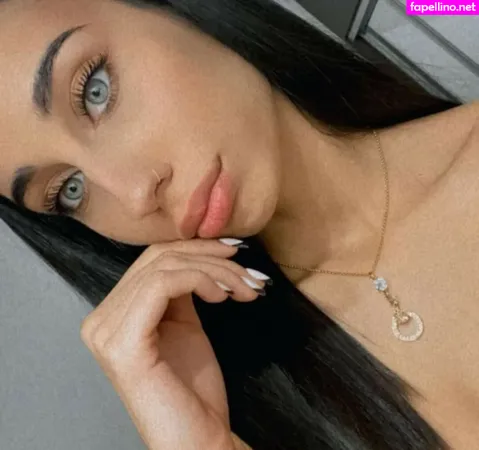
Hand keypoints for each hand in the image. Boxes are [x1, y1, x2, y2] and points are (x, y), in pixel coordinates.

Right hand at [80, 238, 264, 449]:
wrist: (197, 439)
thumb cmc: (193, 388)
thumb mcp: (184, 325)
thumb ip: (181, 289)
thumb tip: (201, 252)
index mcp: (112, 315)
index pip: (152, 260)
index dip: (195, 247)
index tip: (235, 251)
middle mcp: (99, 321)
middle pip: (157, 259)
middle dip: (210, 257)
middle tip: (248, 273)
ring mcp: (106, 332)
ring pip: (164, 268)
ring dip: (214, 271)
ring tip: (244, 288)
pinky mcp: (122, 343)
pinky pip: (163, 286)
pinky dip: (200, 280)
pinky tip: (223, 296)